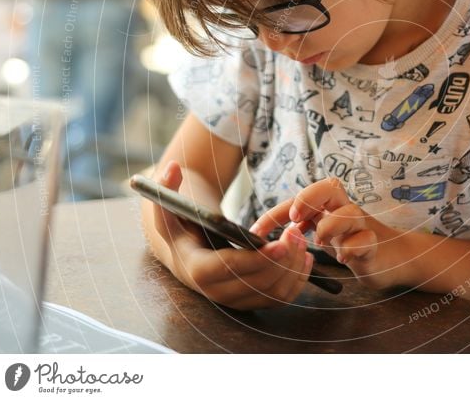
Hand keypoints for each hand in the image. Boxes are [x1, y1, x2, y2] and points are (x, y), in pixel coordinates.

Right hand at [147, 161, 313, 309]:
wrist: (186, 250)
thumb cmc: (181, 225)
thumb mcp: (168, 207)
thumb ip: (165, 188)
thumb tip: (172, 168)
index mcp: (197, 268)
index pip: (230, 269)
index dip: (257, 259)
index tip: (281, 243)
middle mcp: (216, 291)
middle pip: (257, 283)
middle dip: (283, 259)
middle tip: (297, 232)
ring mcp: (235, 300)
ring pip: (272, 293)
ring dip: (293, 268)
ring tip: (301, 239)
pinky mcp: (251, 301)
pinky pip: (280, 298)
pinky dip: (297, 281)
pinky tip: (305, 258)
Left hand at [250, 177, 409, 289]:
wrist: (394, 257)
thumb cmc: (353, 243)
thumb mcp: (324, 233)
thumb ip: (301, 231)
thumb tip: (266, 238)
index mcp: (330, 207)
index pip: (301, 199)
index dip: (276, 213)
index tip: (257, 232)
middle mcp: (346, 211)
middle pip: (331, 186)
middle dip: (309, 197)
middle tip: (295, 219)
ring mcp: (362, 227)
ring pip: (350, 212)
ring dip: (331, 224)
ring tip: (319, 242)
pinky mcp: (375, 245)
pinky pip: (366, 240)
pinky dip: (354, 247)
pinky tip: (344, 258)